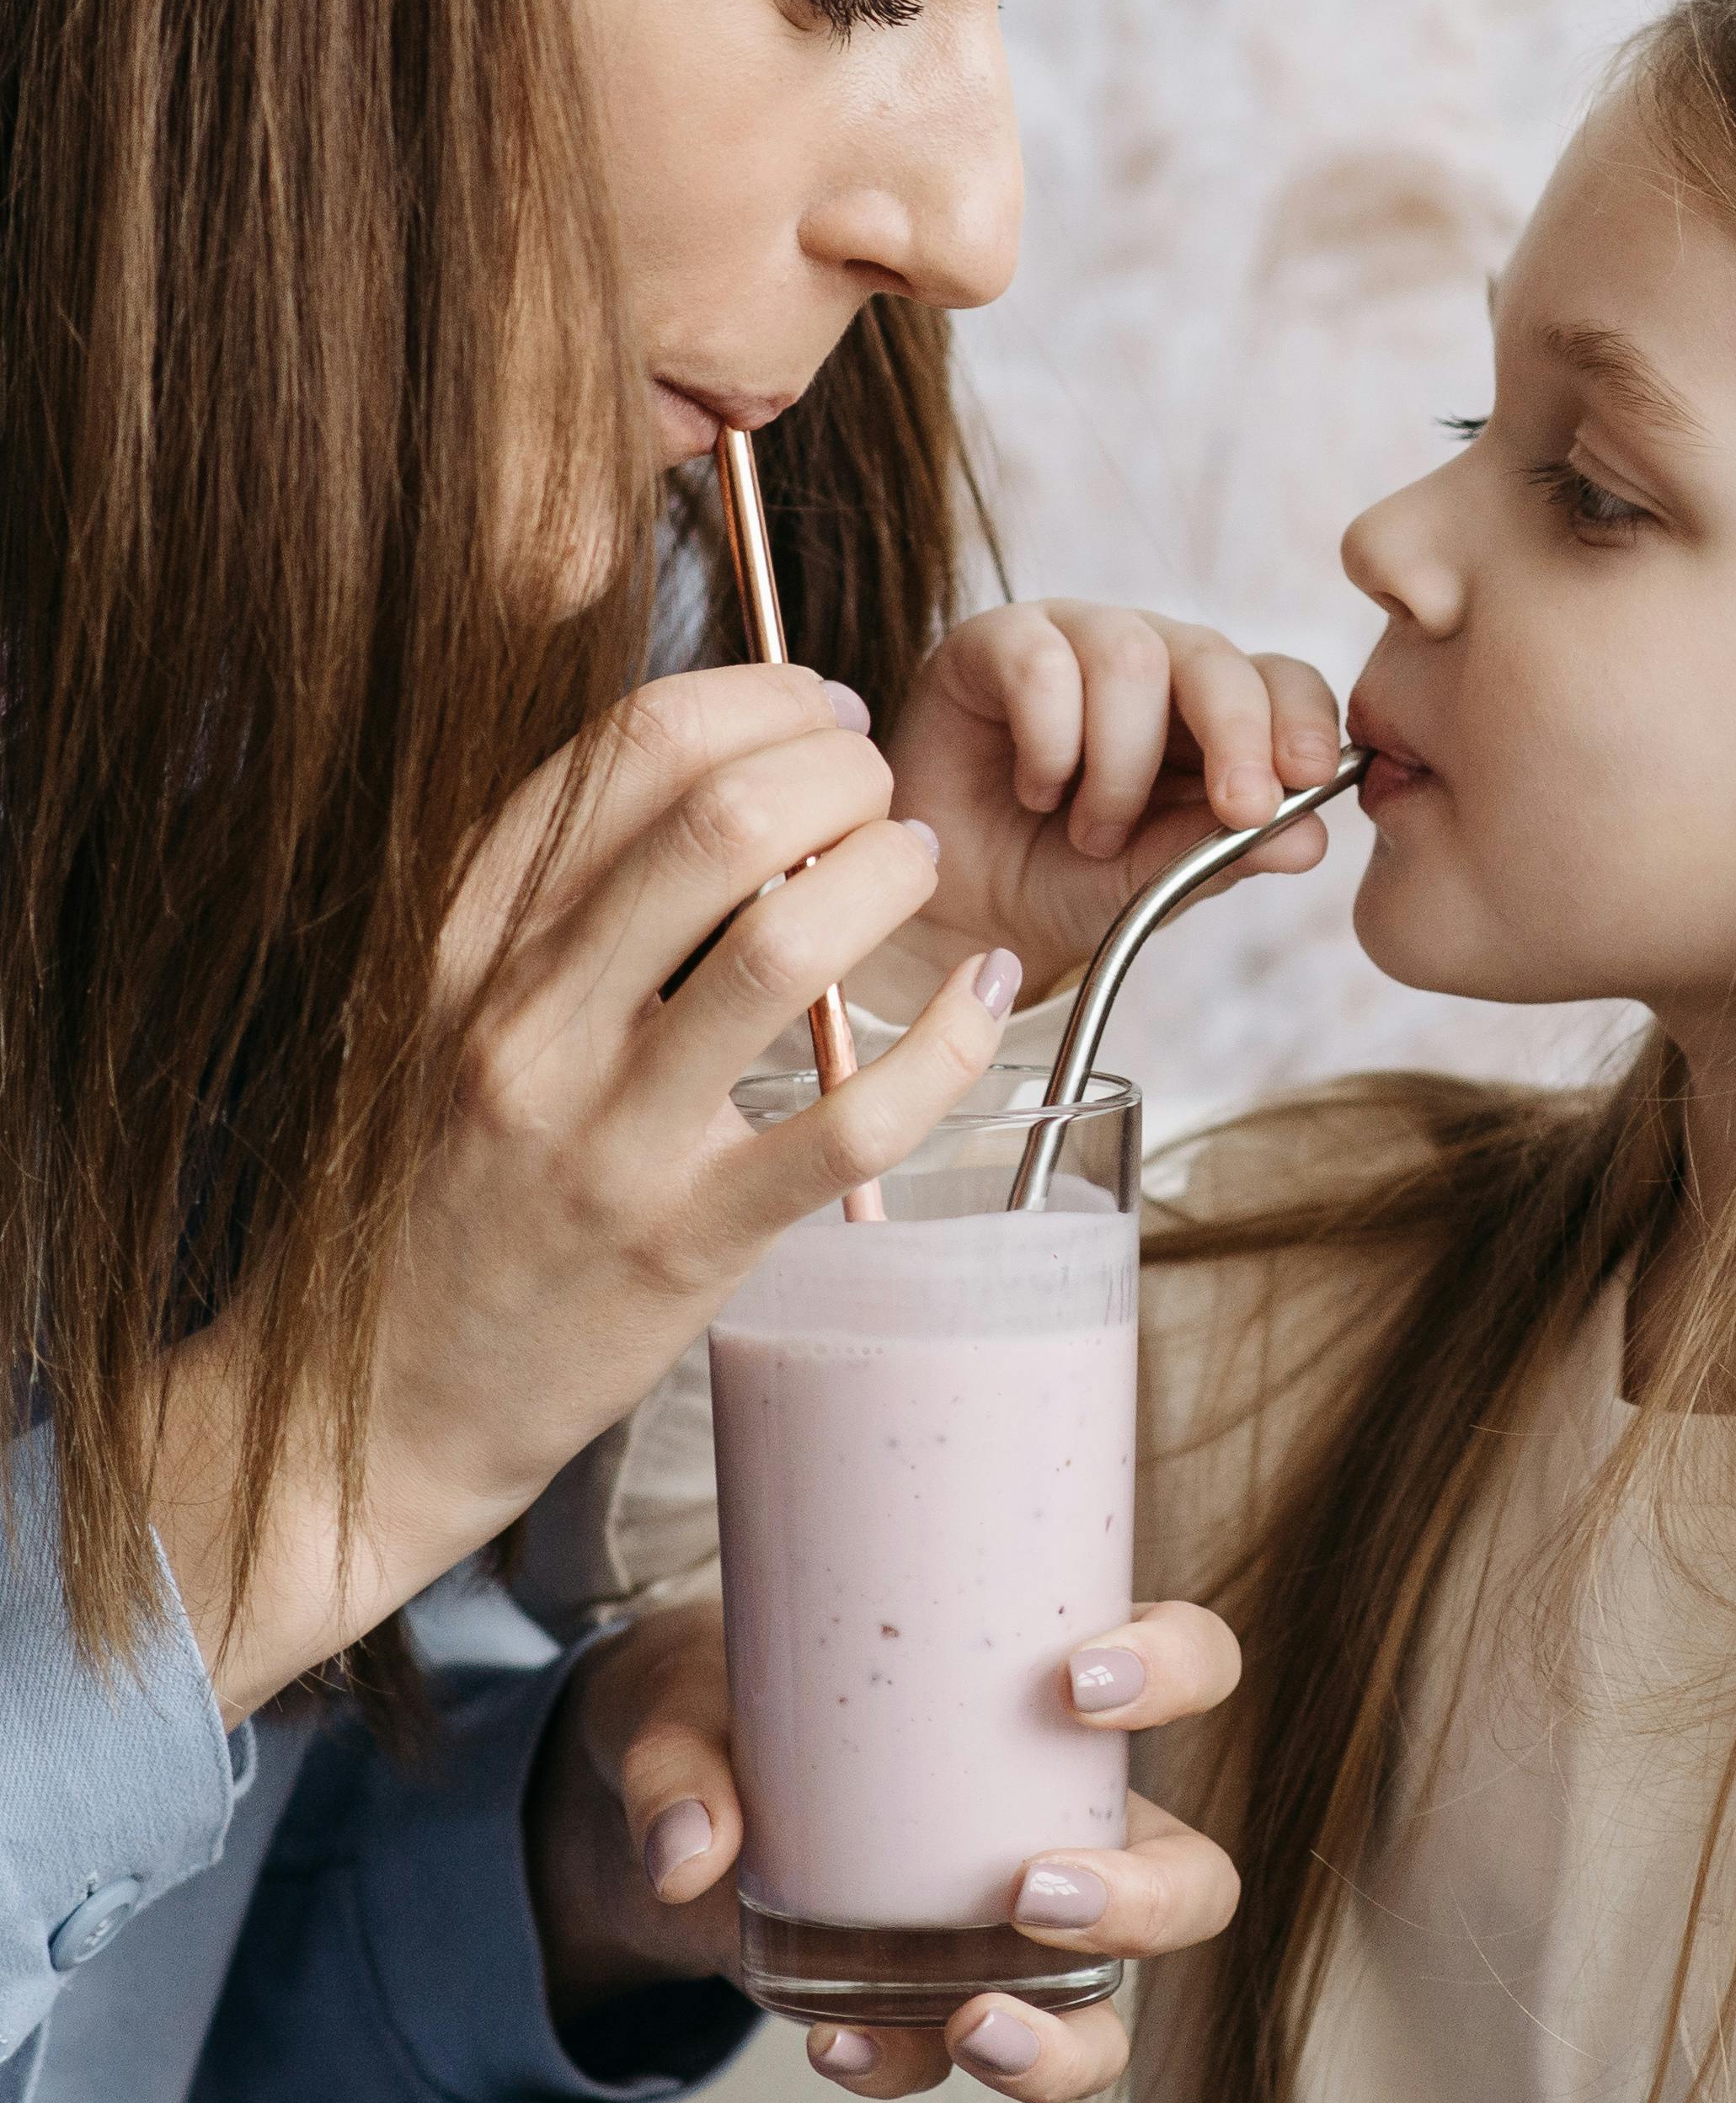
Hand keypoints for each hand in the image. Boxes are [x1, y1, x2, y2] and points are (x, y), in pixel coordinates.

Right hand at [151, 667, 1019, 1723]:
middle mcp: (526, 1020)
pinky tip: (986, 995)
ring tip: (918, 866)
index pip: (625, 749)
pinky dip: (950, 1040)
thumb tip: (731, 777)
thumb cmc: (453, 1192)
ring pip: (785, 943)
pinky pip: (849, 1116)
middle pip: (715, 816)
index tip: (817, 707)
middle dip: (838, 767)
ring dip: (890, 874)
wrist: (381, 1405)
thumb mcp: (460, 1014)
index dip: (755, 697)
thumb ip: (567, 905)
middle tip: (882, 785)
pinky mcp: (684, 1242)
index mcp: (468, 941)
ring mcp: (606, 1134)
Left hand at [529, 1597, 1241, 2102]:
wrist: (662, 1789)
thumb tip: (689, 1852)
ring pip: (1107, 2012)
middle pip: (1191, 1877)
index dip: (1176, 1672)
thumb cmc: (718, 1694)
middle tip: (1031, 1889)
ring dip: (1065, 2045)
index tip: (1077, 1684)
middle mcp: (1058, 1814)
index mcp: (1045, 1689)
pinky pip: (952, 2057)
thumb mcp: (684, 1695)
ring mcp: (1004, 1926)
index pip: (1190, 1664)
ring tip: (974, 2026)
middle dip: (1145, 1900)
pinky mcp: (926, 1998)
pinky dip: (904, 2065)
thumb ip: (676, 1761)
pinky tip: (836, 2046)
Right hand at [874, 602, 1344, 1002]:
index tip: (1310, 778)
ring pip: (1130, 656)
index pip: (1281, 679)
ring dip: (1121, 765)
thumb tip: (1311, 837)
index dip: (1303, 719)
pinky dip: (1050, 741)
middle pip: (1213, 655)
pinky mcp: (994, 641)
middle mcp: (1151, 658)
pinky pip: (1041, 662)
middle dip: (1238, 733)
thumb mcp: (1157, 883)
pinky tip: (1037, 790)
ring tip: (1092, 833)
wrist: (962, 908)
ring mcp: (1072, 639)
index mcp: (1211, 708)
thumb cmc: (1068, 881)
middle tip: (1237, 808)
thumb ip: (1226, 853)